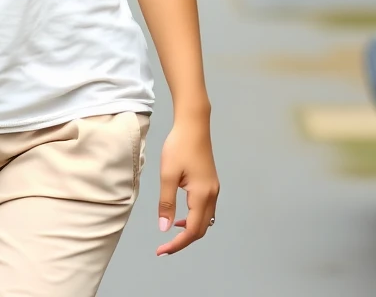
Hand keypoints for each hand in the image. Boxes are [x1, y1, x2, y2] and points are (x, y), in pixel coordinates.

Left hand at [156, 116, 218, 255]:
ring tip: (172, 230)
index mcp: (202, 195)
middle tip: (165, 246)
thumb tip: (164, 228)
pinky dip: (194, 217)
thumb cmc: (179, 146)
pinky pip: (205, 209)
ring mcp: (214, 189)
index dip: (178, 244)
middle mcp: (212, 195)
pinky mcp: (211, 183)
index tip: (162, 250)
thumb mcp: (167, 175)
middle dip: (184, 240)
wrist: (193, 125)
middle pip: (201, 229)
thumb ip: (166, 203)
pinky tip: (181, 213)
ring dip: (190, 229)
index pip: (192, 230)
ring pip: (205, 219)